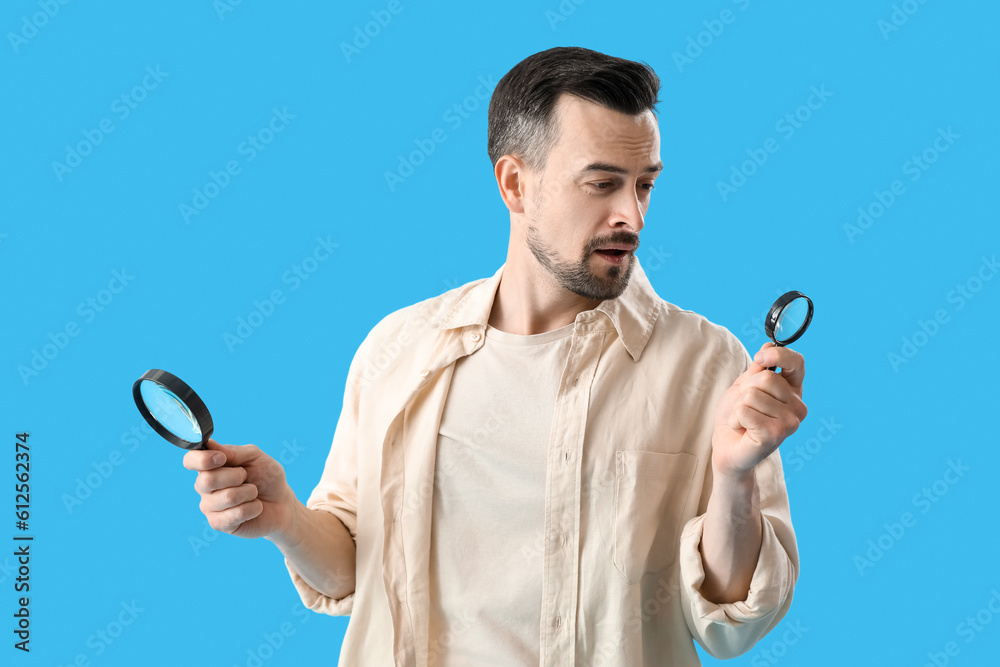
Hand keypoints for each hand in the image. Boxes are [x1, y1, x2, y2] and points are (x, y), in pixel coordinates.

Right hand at [183, 438, 295, 539]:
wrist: (281, 503)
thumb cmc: (266, 477)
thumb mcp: (255, 457)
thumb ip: (233, 451)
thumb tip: (210, 445)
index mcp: (210, 466)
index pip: (190, 460)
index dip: (203, 459)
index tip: (222, 458)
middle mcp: (204, 486)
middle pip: (207, 480)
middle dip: (236, 476)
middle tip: (246, 478)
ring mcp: (209, 507)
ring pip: (227, 497)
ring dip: (249, 493)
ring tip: (253, 493)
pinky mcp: (218, 524)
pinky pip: (235, 514)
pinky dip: (253, 508)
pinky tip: (254, 508)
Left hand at [711, 343, 807, 475]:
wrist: (727, 447)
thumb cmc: (737, 417)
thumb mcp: (745, 385)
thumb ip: (758, 368)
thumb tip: (769, 345)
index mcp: (793, 391)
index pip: (797, 362)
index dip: (778, 355)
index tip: (760, 357)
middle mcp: (798, 407)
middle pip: (766, 378)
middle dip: (745, 390)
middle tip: (745, 408)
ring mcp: (790, 423)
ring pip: (753, 394)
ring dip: (739, 407)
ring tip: (743, 420)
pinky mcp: (775, 435)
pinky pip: (745, 410)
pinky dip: (735, 418)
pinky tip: (742, 429)